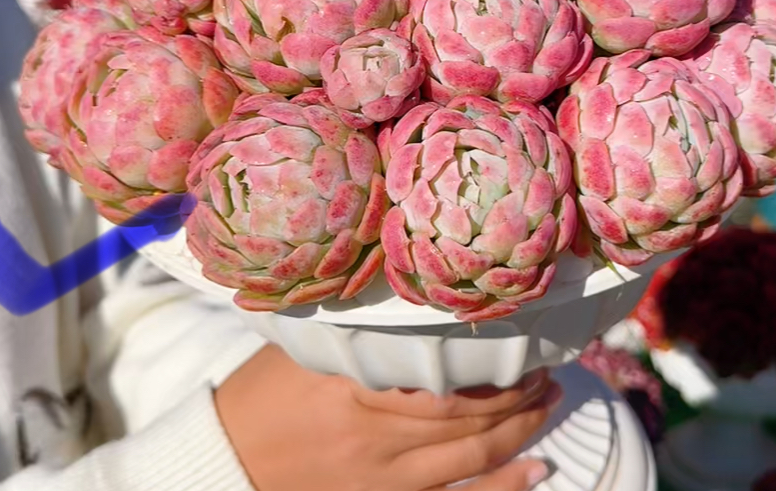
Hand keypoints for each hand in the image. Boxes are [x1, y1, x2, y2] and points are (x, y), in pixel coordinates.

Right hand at [214, 344, 560, 490]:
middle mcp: (373, 434)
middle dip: (517, 394)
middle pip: (465, 416)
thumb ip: (362, 333)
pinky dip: (500, 487)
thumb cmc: (262, 391)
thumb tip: (419, 304)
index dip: (491, 364)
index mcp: (352, 385)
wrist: (224, 459)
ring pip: (469, 456)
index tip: (522, 341)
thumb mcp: (306, 347)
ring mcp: (379, 477)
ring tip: (551, 400)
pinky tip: (538, 469)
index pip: (441, 378)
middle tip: (547, 367)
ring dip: (519, 430)